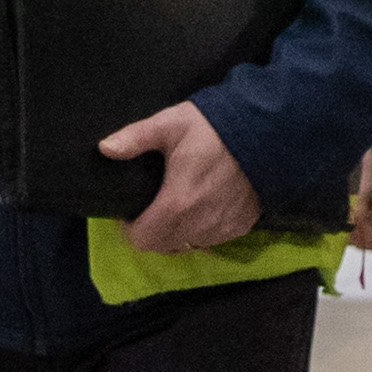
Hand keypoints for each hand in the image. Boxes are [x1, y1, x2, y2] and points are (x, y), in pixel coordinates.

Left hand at [98, 100, 261, 253]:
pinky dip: (201, 231)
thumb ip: (135, 138)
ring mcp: (222, 228)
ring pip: (187, 246)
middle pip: (162, 246)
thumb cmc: (214, 127)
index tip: (131, 211)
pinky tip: (202, 208)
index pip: (142, 240)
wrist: (266, 132)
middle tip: (151, 208)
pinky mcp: (240, 226)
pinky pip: (212, 241)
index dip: (130, 229)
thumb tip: (104, 149)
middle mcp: (199, 225)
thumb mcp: (170, 124)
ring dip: (176, 234)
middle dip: (151, 232)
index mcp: (177, 204)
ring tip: (176, 208)